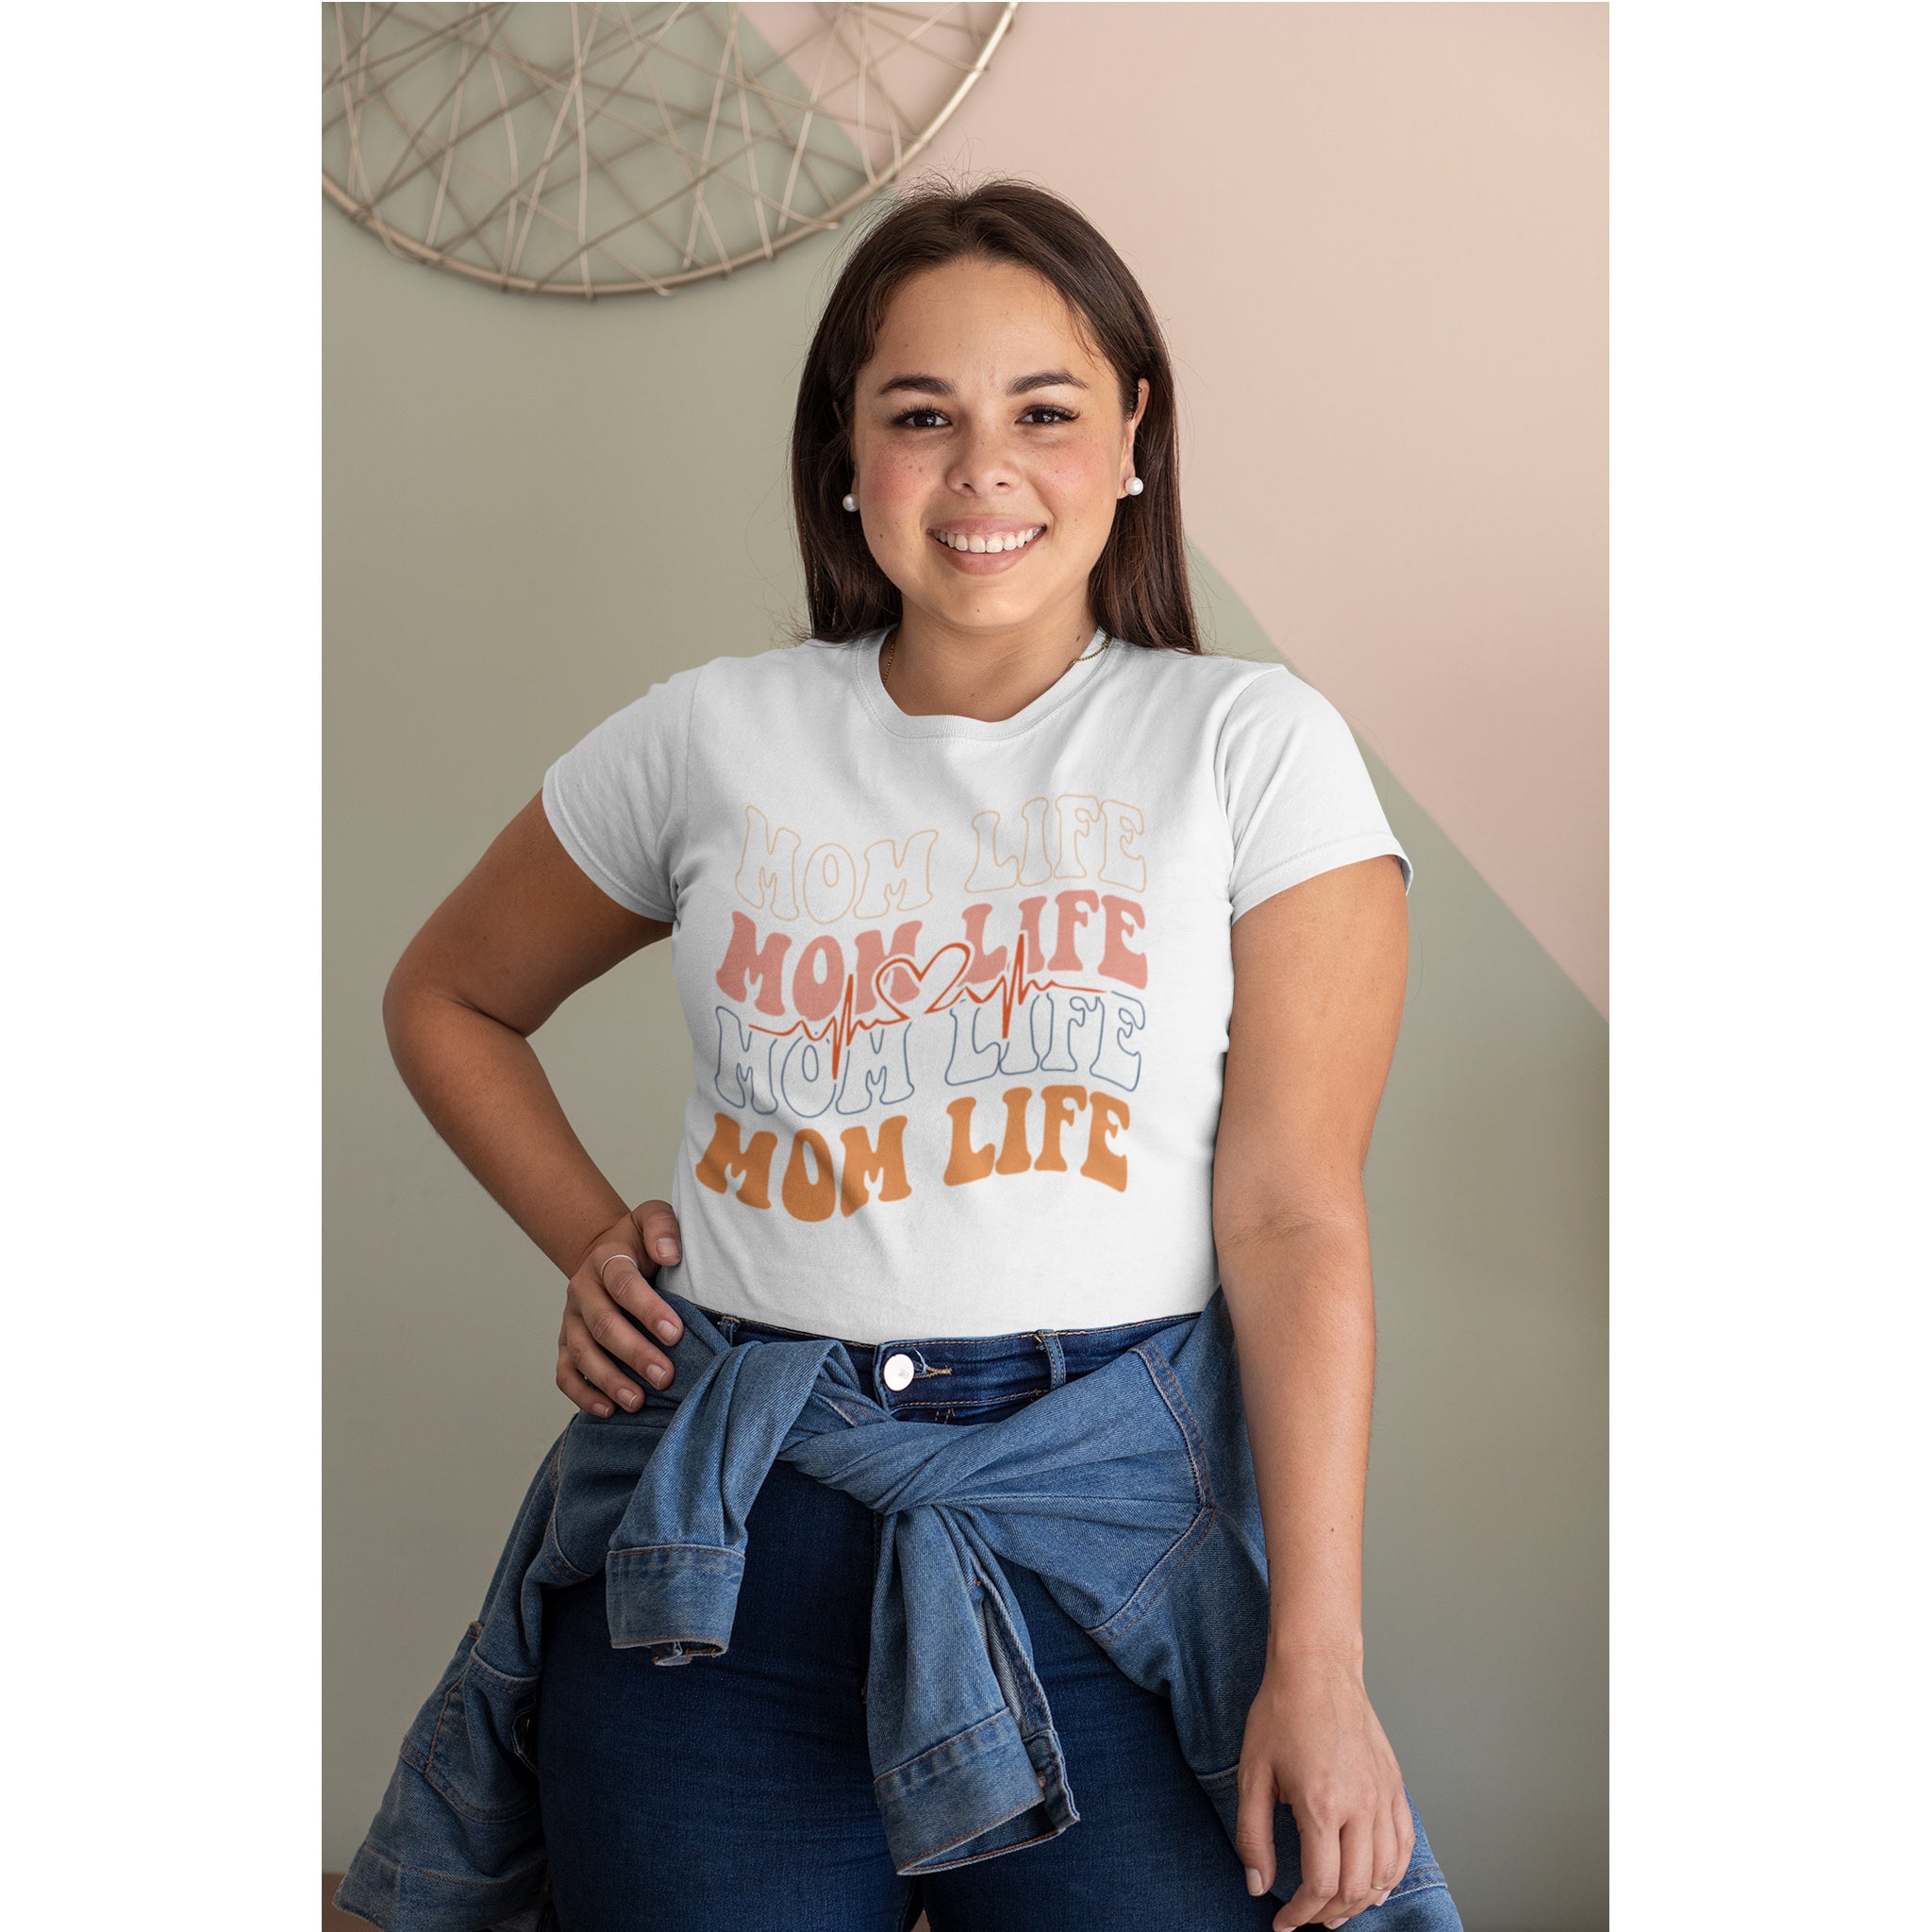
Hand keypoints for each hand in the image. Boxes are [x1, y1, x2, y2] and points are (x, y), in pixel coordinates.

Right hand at [555, 1199, 685, 1416]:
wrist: (610, 1252)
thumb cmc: (642, 1241)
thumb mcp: (654, 1219)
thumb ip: (663, 1228)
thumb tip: (670, 1253)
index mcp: (606, 1259)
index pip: (623, 1284)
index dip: (647, 1309)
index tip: (674, 1333)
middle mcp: (582, 1290)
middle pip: (602, 1325)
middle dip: (634, 1353)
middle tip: (664, 1377)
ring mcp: (571, 1319)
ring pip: (582, 1354)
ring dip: (609, 1380)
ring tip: (638, 1402)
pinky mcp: (566, 1343)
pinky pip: (565, 1373)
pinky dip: (582, 1394)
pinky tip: (607, 1410)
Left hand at [1235, 1651, 1415, 1927]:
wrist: (1317, 1667)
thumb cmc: (1281, 1712)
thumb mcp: (1253, 1773)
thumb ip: (1253, 1836)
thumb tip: (1257, 1884)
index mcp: (1322, 1803)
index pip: (1321, 1885)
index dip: (1300, 1914)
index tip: (1283, 1922)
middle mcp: (1361, 1804)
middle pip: (1356, 1887)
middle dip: (1329, 1914)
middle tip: (1306, 1917)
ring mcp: (1383, 1795)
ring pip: (1386, 1873)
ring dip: (1361, 1900)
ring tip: (1336, 1908)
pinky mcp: (1395, 1785)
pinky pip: (1404, 1844)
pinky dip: (1393, 1874)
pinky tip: (1376, 1885)